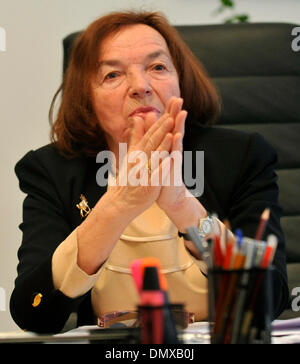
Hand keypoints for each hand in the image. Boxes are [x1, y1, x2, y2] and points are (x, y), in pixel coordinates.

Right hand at [107, 108, 174, 215]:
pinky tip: (170, 159)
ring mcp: (143, 172)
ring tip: (172, 134)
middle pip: (152, 142)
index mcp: (138, 152)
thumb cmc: (129, 177)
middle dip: (163, 129)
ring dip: (163, 145)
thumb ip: (136, 136)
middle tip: (172, 115)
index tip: (169, 111)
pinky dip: (162, 166)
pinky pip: (156, 175)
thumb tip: (137, 118)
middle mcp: (140, 159)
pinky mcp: (148, 185)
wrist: (121, 201)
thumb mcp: (132, 153)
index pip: (150, 135)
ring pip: (154, 157)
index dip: (160, 123)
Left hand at [156, 97, 187, 211]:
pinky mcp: (173, 171)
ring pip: (176, 142)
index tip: (173, 97)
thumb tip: (148, 119)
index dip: (170, 113)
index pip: (169, 127)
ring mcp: (174, 161)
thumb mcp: (155, 154)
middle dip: (176, 115)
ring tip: (181, 115)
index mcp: (167, 147)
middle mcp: (172, 152)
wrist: (168, 196)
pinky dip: (175, 149)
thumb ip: (150, 136)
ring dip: (179, 128)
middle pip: (175, 130)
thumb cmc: (162, 174)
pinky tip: (177, 139)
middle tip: (179, 99)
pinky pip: (174, 158)